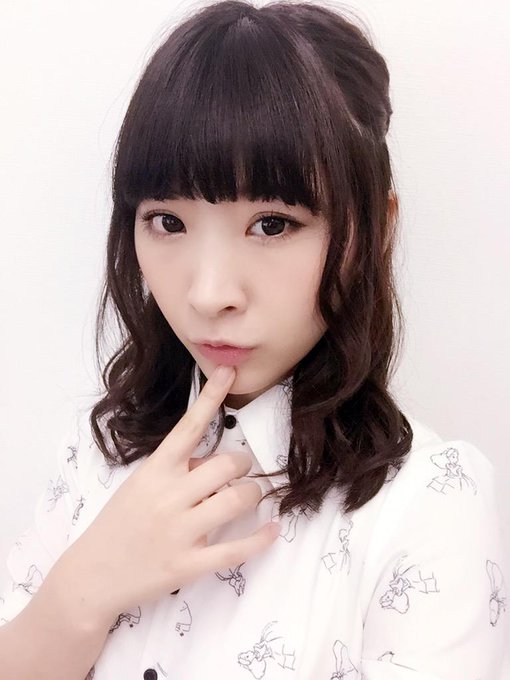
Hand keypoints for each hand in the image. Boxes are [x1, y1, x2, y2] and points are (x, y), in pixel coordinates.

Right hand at [59, 365, 279, 622]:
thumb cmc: (119, 523)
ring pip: (237, 499)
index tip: (230, 371)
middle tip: (241, 471)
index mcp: (155, 470)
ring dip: (252, 493)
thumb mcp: (141, 484)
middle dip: (243, 464)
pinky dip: (261, 538)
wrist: (92, 575)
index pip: (189, 426)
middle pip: (227, 464)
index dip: (211, 397)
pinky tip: (272, 529)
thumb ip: (178, 469)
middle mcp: (168, 495)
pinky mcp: (188, 564)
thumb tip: (218, 462)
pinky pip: (236, 549)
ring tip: (249, 496)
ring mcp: (179, 531)